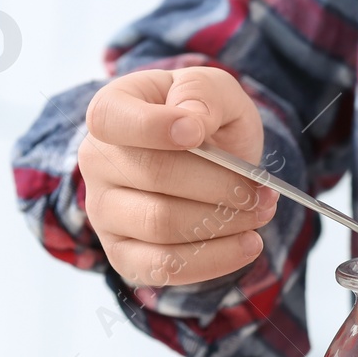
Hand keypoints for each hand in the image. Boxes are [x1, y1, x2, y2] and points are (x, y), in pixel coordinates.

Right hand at [79, 64, 276, 286]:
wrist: (210, 161)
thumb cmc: (204, 119)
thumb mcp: (212, 88)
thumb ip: (201, 92)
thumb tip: (191, 122)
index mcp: (111, 111)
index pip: (110, 119)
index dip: (153, 127)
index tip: (198, 133)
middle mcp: (96, 163)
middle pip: (154, 176)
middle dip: (218, 184)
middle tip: (261, 189)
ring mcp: (104, 213)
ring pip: (161, 225)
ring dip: (223, 222)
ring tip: (261, 211)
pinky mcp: (122, 255)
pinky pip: (162, 267)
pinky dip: (213, 259)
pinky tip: (248, 244)